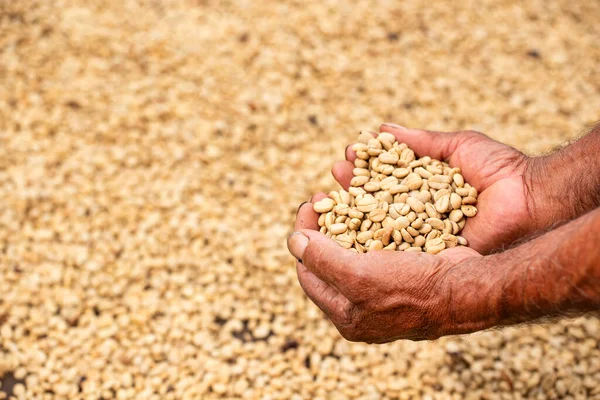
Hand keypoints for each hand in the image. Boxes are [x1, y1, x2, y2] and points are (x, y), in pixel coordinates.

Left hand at [288, 194, 491, 342]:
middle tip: (321, 197)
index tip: (306, 208)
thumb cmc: (412, 288)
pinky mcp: (404, 271)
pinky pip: (378, 245)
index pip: (309, 274)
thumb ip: (321, 260)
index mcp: (346, 315)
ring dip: (345, 221)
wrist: (467, 288)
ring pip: (354, 249)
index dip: (302, 241)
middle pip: (329, 261)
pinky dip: (370, 223)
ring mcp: (384, 289)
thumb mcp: (358, 276)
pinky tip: (368, 201)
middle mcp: (362, 306)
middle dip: (322, 227)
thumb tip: (293, 242)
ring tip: (341, 193)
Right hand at [332, 124, 540, 253]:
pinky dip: (371, 241)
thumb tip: (383, 127)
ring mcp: (423, 234)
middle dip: (352, 187)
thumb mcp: (456, 145)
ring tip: (329, 198)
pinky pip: (397, 249)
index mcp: (424, 186)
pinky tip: (347, 232)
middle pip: (377, 200)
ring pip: (380, 225)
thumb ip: (421, 140)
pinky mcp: (430, 254)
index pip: (386, 176)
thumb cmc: (498, 169)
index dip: (365, 167)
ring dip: (352, 213)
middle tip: (333, 175)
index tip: (348, 155)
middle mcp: (420, 211)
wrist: (528, 200)